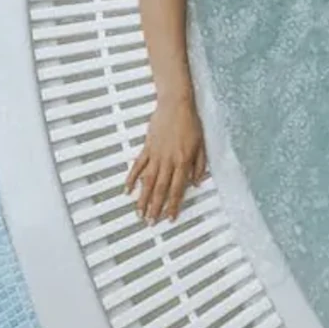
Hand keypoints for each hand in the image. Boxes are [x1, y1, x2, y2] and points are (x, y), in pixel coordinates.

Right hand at [126, 93, 206, 222]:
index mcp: (183, 161)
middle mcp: (168, 161)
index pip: (177, 188)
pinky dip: (131, 178)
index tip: (170, 218)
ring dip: (143, 198)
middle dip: (155, 208)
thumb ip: (200, 165)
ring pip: (147, 181)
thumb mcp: (201, 144)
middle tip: (150, 223)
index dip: (173, 205)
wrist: (176, 104)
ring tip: (138, 213)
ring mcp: (156, 154)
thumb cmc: (190, 123)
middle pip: (160, 189)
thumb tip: (197, 182)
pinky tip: (127, 190)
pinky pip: (138, 165)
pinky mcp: (147, 147)